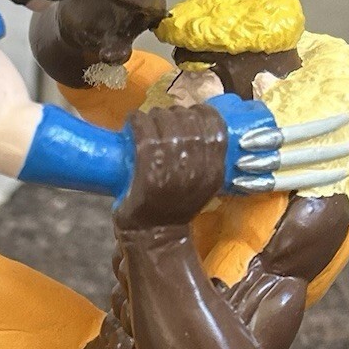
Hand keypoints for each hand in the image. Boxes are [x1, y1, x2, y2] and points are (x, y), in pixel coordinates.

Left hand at [115, 105, 227, 231]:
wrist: (154, 234)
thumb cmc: (175, 206)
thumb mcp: (202, 185)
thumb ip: (205, 158)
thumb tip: (196, 121)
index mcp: (214, 171)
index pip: (215, 128)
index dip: (201, 114)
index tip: (189, 115)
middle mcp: (197, 170)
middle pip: (189, 122)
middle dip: (173, 114)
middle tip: (161, 119)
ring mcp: (172, 171)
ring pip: (166, 124)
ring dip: (153, 116)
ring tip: (146, 122)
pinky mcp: (148, 173)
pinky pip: (144, 134)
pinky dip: (136, 122)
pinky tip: (132, 122)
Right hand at [212, 91, 348, 196]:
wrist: (178, 150)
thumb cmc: (199, 123)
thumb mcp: (225, 103)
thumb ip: (248, 101)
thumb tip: (263, 83)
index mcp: (257, 124)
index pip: (298, 125)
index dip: (323, 125)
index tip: (343, 120)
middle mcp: (259, 146)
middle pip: (301, 149)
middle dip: (328, 148)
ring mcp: (253, 167)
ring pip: (293, 170)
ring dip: (320, 169)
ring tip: (344, 168)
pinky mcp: (245, 184)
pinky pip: (277, 186)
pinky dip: (298, 185)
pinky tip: (314, 185)